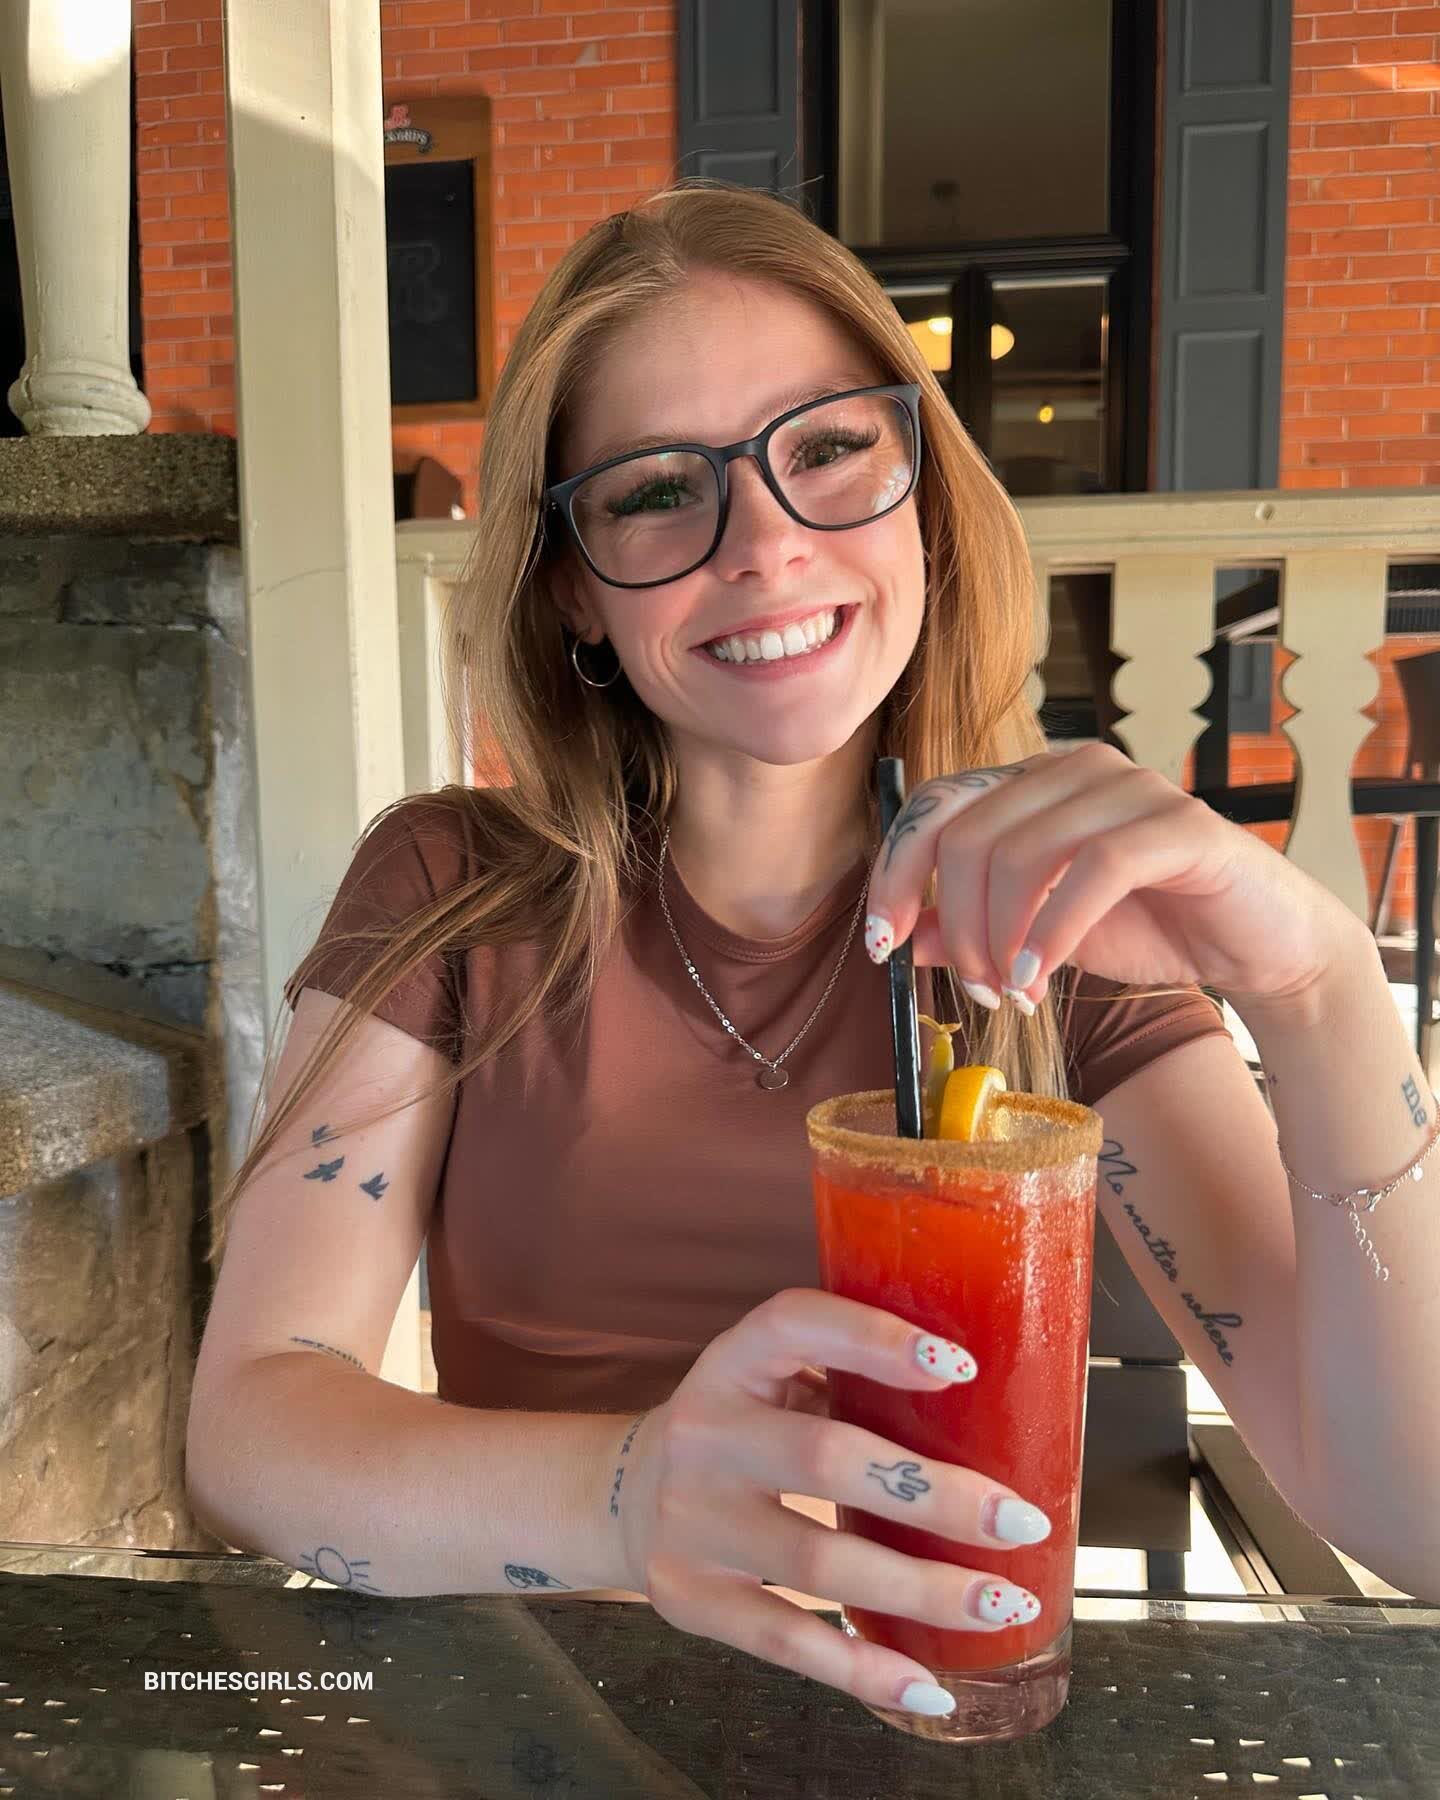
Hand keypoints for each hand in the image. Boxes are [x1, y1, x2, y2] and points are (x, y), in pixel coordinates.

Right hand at [612, 1288, 1049, 1717]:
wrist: (624, 1495)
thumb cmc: (743, 1429)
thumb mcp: (772, 1380)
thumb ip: (849, 1383)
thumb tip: (991, 1414)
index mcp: (732, 1362)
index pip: (796, 1326)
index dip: (875, 1340)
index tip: (961, 1368)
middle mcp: (704, 1433)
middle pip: (826, 1459)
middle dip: (938, 1496)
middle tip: (1023, 1520)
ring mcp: (691, 1521)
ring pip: (820, 1563)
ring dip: (924, 1592)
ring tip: (1004, 1602)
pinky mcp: (690, 1598)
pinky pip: (787, 1642)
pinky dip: (864, 1671)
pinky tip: (931, 1687)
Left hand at [863, 743, 1357, 1010]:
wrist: (1261, 946)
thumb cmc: (1152, 927)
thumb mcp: (1040, 933)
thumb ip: (976, 926)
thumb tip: (907, 937)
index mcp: (1035, 781)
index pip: (937, 806)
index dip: (896, 873)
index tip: (881, 943)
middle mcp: (1076, 768)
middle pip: (968, 832)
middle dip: (954, 922)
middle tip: (970, 988)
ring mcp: (1130, 788)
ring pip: (1021, 850)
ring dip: (998, 937)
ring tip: (1007, 992)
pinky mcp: (1180, 825)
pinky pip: (1093, 869)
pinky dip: (1051, 932)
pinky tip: (1038, 979)